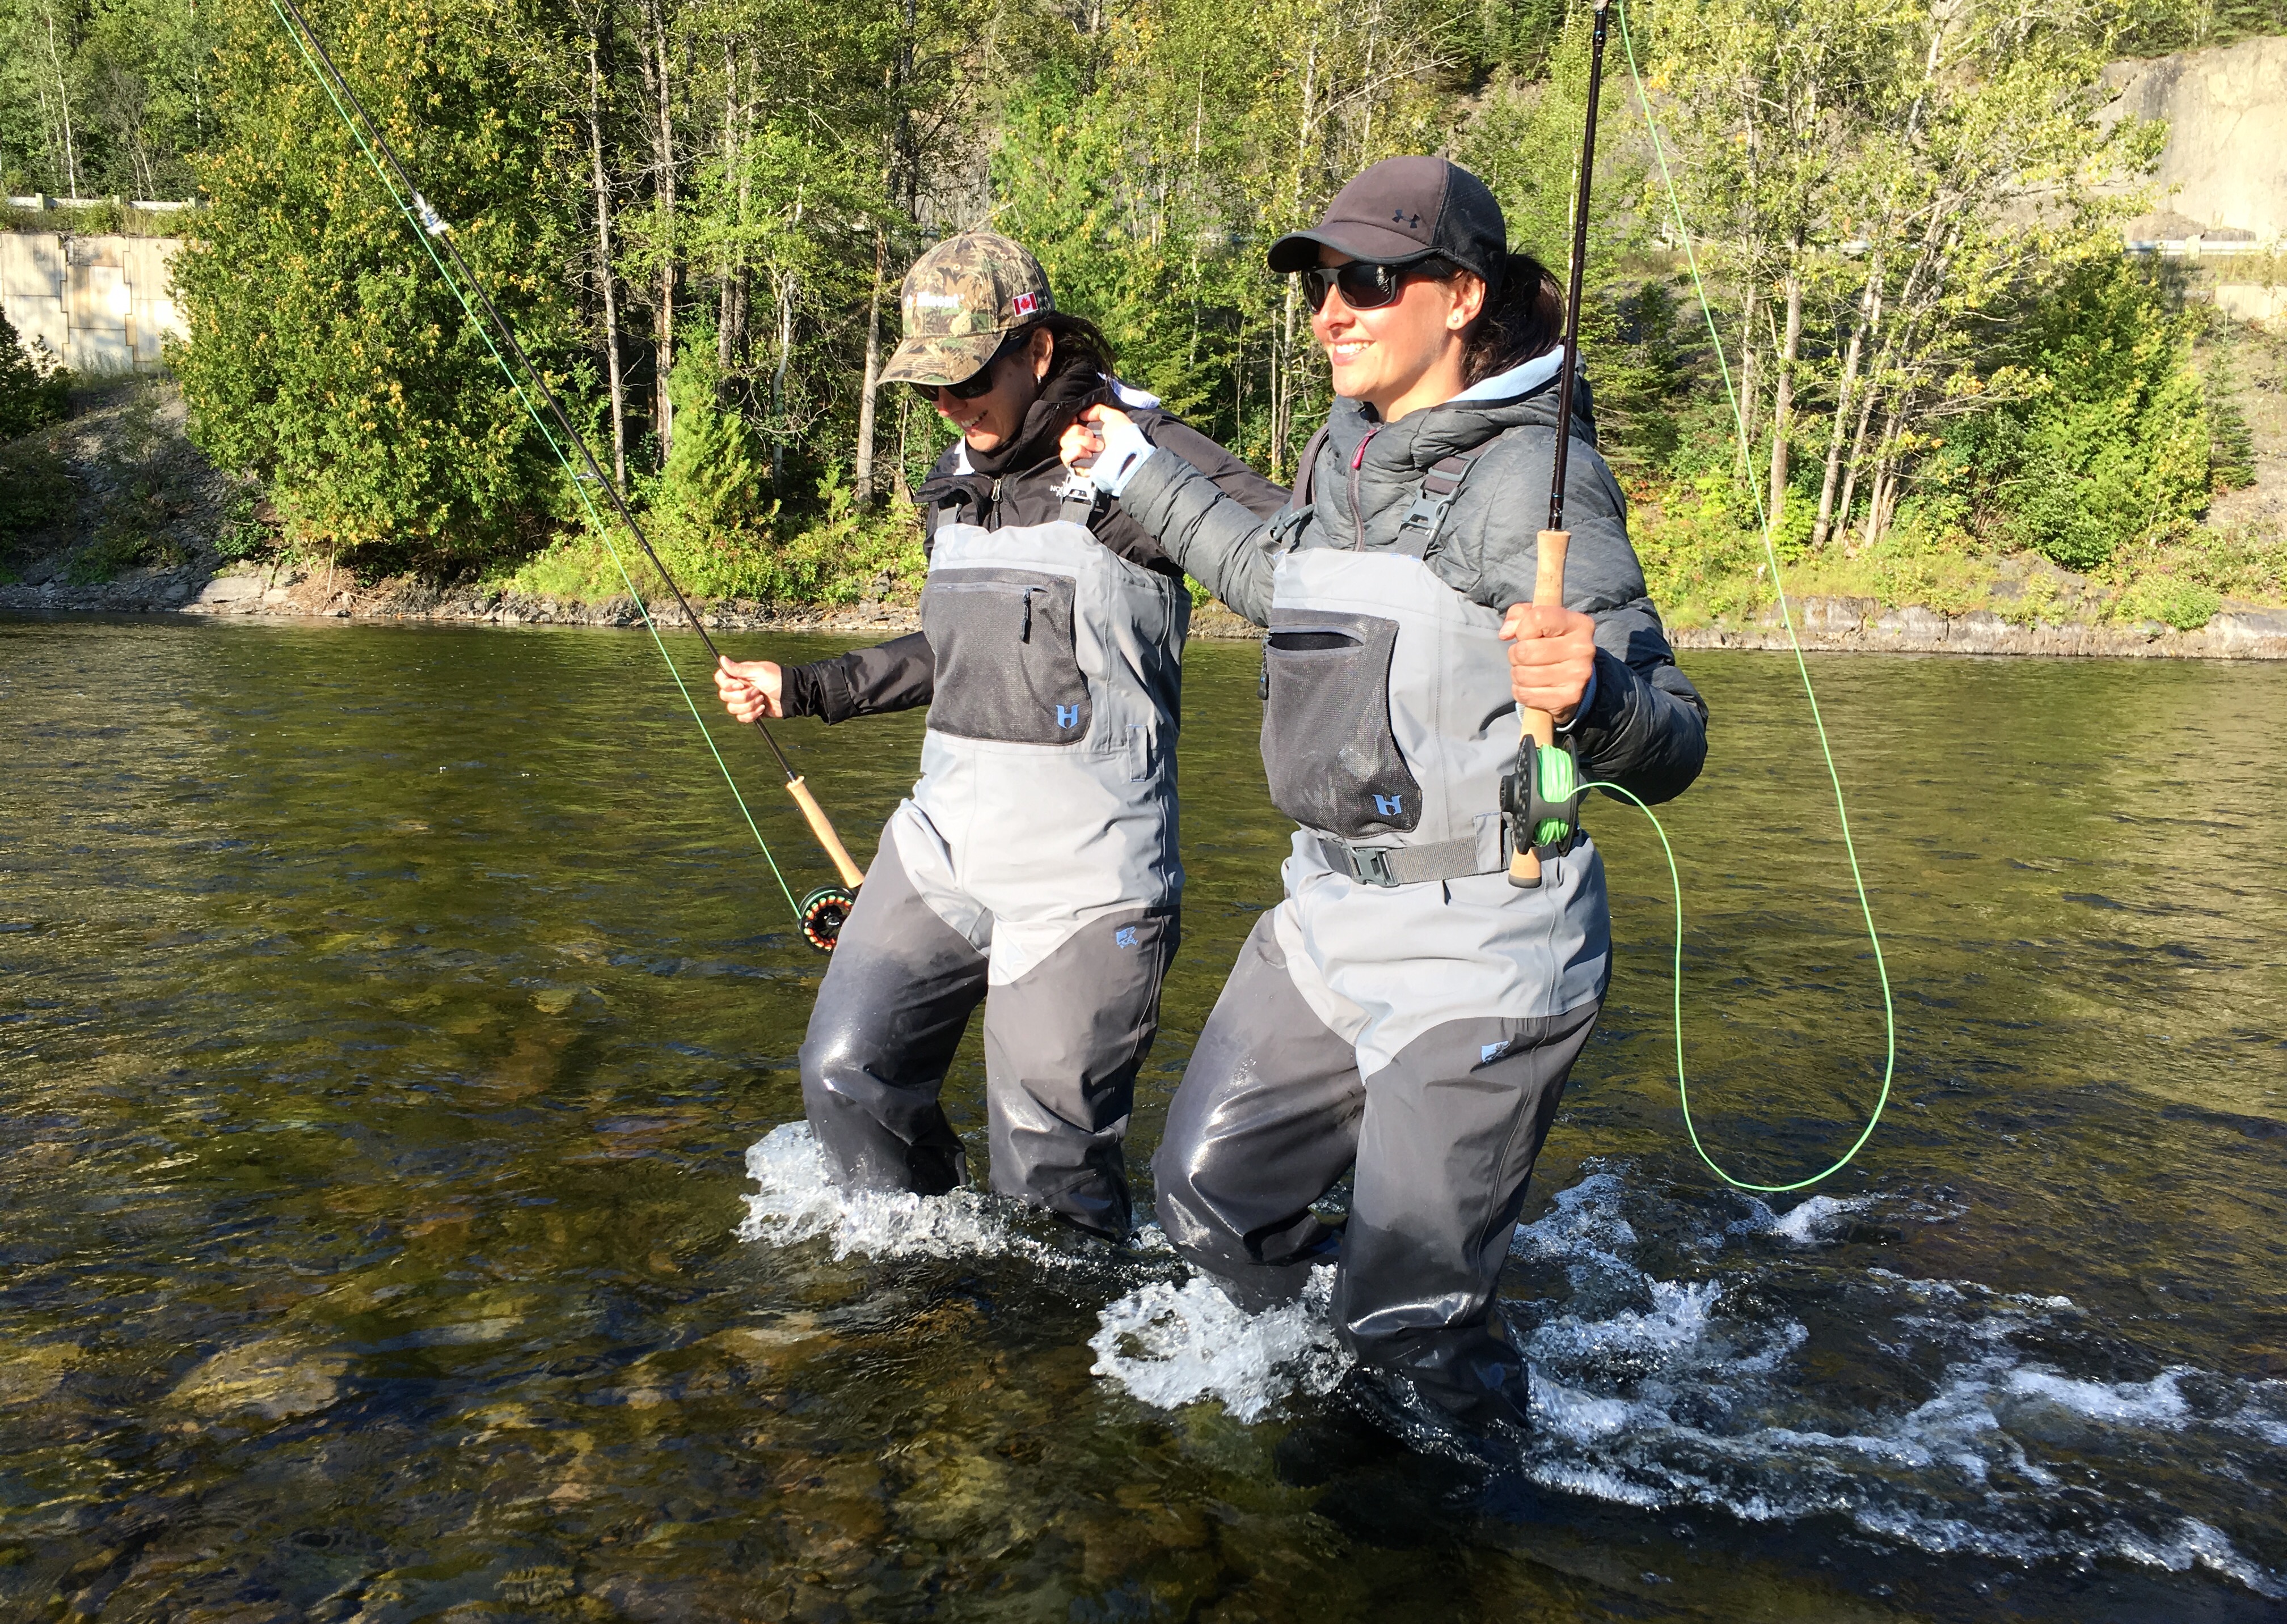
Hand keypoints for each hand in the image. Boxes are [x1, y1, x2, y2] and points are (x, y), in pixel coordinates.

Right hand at [714, 655, 783, 722]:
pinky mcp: (750, 711)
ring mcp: (744, 700)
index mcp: (740, 675)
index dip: (727, 684)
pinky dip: (752, 715)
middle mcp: (739, 688)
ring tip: (762, 700)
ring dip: (749, 706)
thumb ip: (739, 668)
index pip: (720, 679)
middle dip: (742, 696)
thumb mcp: (759, 671)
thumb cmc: (778, 679)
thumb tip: (722, 658)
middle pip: (724, 696)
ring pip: (732, 708)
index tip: (740, 685)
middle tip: (757, 691)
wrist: (791, 696)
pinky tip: (763, 708)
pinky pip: (741, 718)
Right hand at [1059, 403, 1132, 469]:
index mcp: (1090, 435)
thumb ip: (1098, 410)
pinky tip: (1089, 455)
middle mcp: (1083, 447)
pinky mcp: (1077, 469)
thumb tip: (1082, 414)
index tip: (1078, 419)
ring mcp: (1080, 459)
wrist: (1127, 455)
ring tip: (1097, 448)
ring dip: (1081, 442)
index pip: (1070, 426)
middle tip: (1093, 435)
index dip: (1071, 421)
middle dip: (1079, 431)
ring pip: (1064, 444)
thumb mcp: (1115, 416)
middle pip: (1065, 434)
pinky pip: (1065, 457)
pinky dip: (1076, 452)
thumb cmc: (1125, 438)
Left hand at [1498, 604, 1596, 725]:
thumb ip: (1519, 614)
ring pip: (1523, 675)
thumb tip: (1505, 634)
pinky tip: (1532, 686)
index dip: (1522, 628)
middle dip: (1516, 654)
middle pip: (1524, 651)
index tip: (1525, 634)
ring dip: (1517, 674)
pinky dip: (1521, 692)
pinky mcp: (1569, 697)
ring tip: (1528, 670)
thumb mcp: (1538, 620)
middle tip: (1524, 656)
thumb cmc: (1551, 643)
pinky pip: (1526, 695)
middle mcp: (1582, 648)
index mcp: (1579, 624)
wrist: (1575, 678)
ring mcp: (1577, 675)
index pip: (1538, 618)